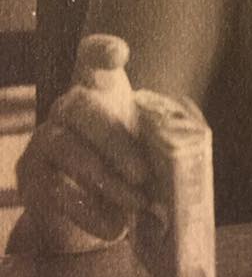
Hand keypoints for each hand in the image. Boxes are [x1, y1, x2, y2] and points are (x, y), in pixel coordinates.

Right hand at [16, 34, 154, 251]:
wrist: (91, 214)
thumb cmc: (128, 166)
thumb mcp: (153, 146)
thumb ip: (173, 132)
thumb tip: (194, 129)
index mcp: (99, 90)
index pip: (93, 58)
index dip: (102, 50)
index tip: (118, 55)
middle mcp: (67, 108)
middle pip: (81, 107)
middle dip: (114, 140)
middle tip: (143, 173)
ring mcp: (44, 141)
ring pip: (67, 150)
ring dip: (105, 180)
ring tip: (138, 203)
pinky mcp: (32, 179)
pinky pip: (55, 191)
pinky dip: (89, 211)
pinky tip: (116, 226)